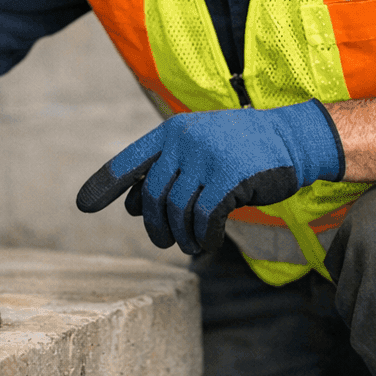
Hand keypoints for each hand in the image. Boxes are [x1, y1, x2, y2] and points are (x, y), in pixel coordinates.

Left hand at [76, 101, 343, 253]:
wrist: (292, 139)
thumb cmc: (241, 149)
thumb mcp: (200, 151)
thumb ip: (168, 172)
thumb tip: (134, 207)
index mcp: (172, 131)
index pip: (129, 161)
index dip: (104, 183)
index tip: (83, 205)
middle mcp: (184, 141)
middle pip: (154, 197)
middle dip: (156, 226)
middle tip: (164, 242)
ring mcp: (207, 157)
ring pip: (178, 211)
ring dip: (181, 236)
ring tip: (189, 243)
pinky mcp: (230, 178)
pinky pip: (205, 219)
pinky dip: (204, 237)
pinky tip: (208, 243)